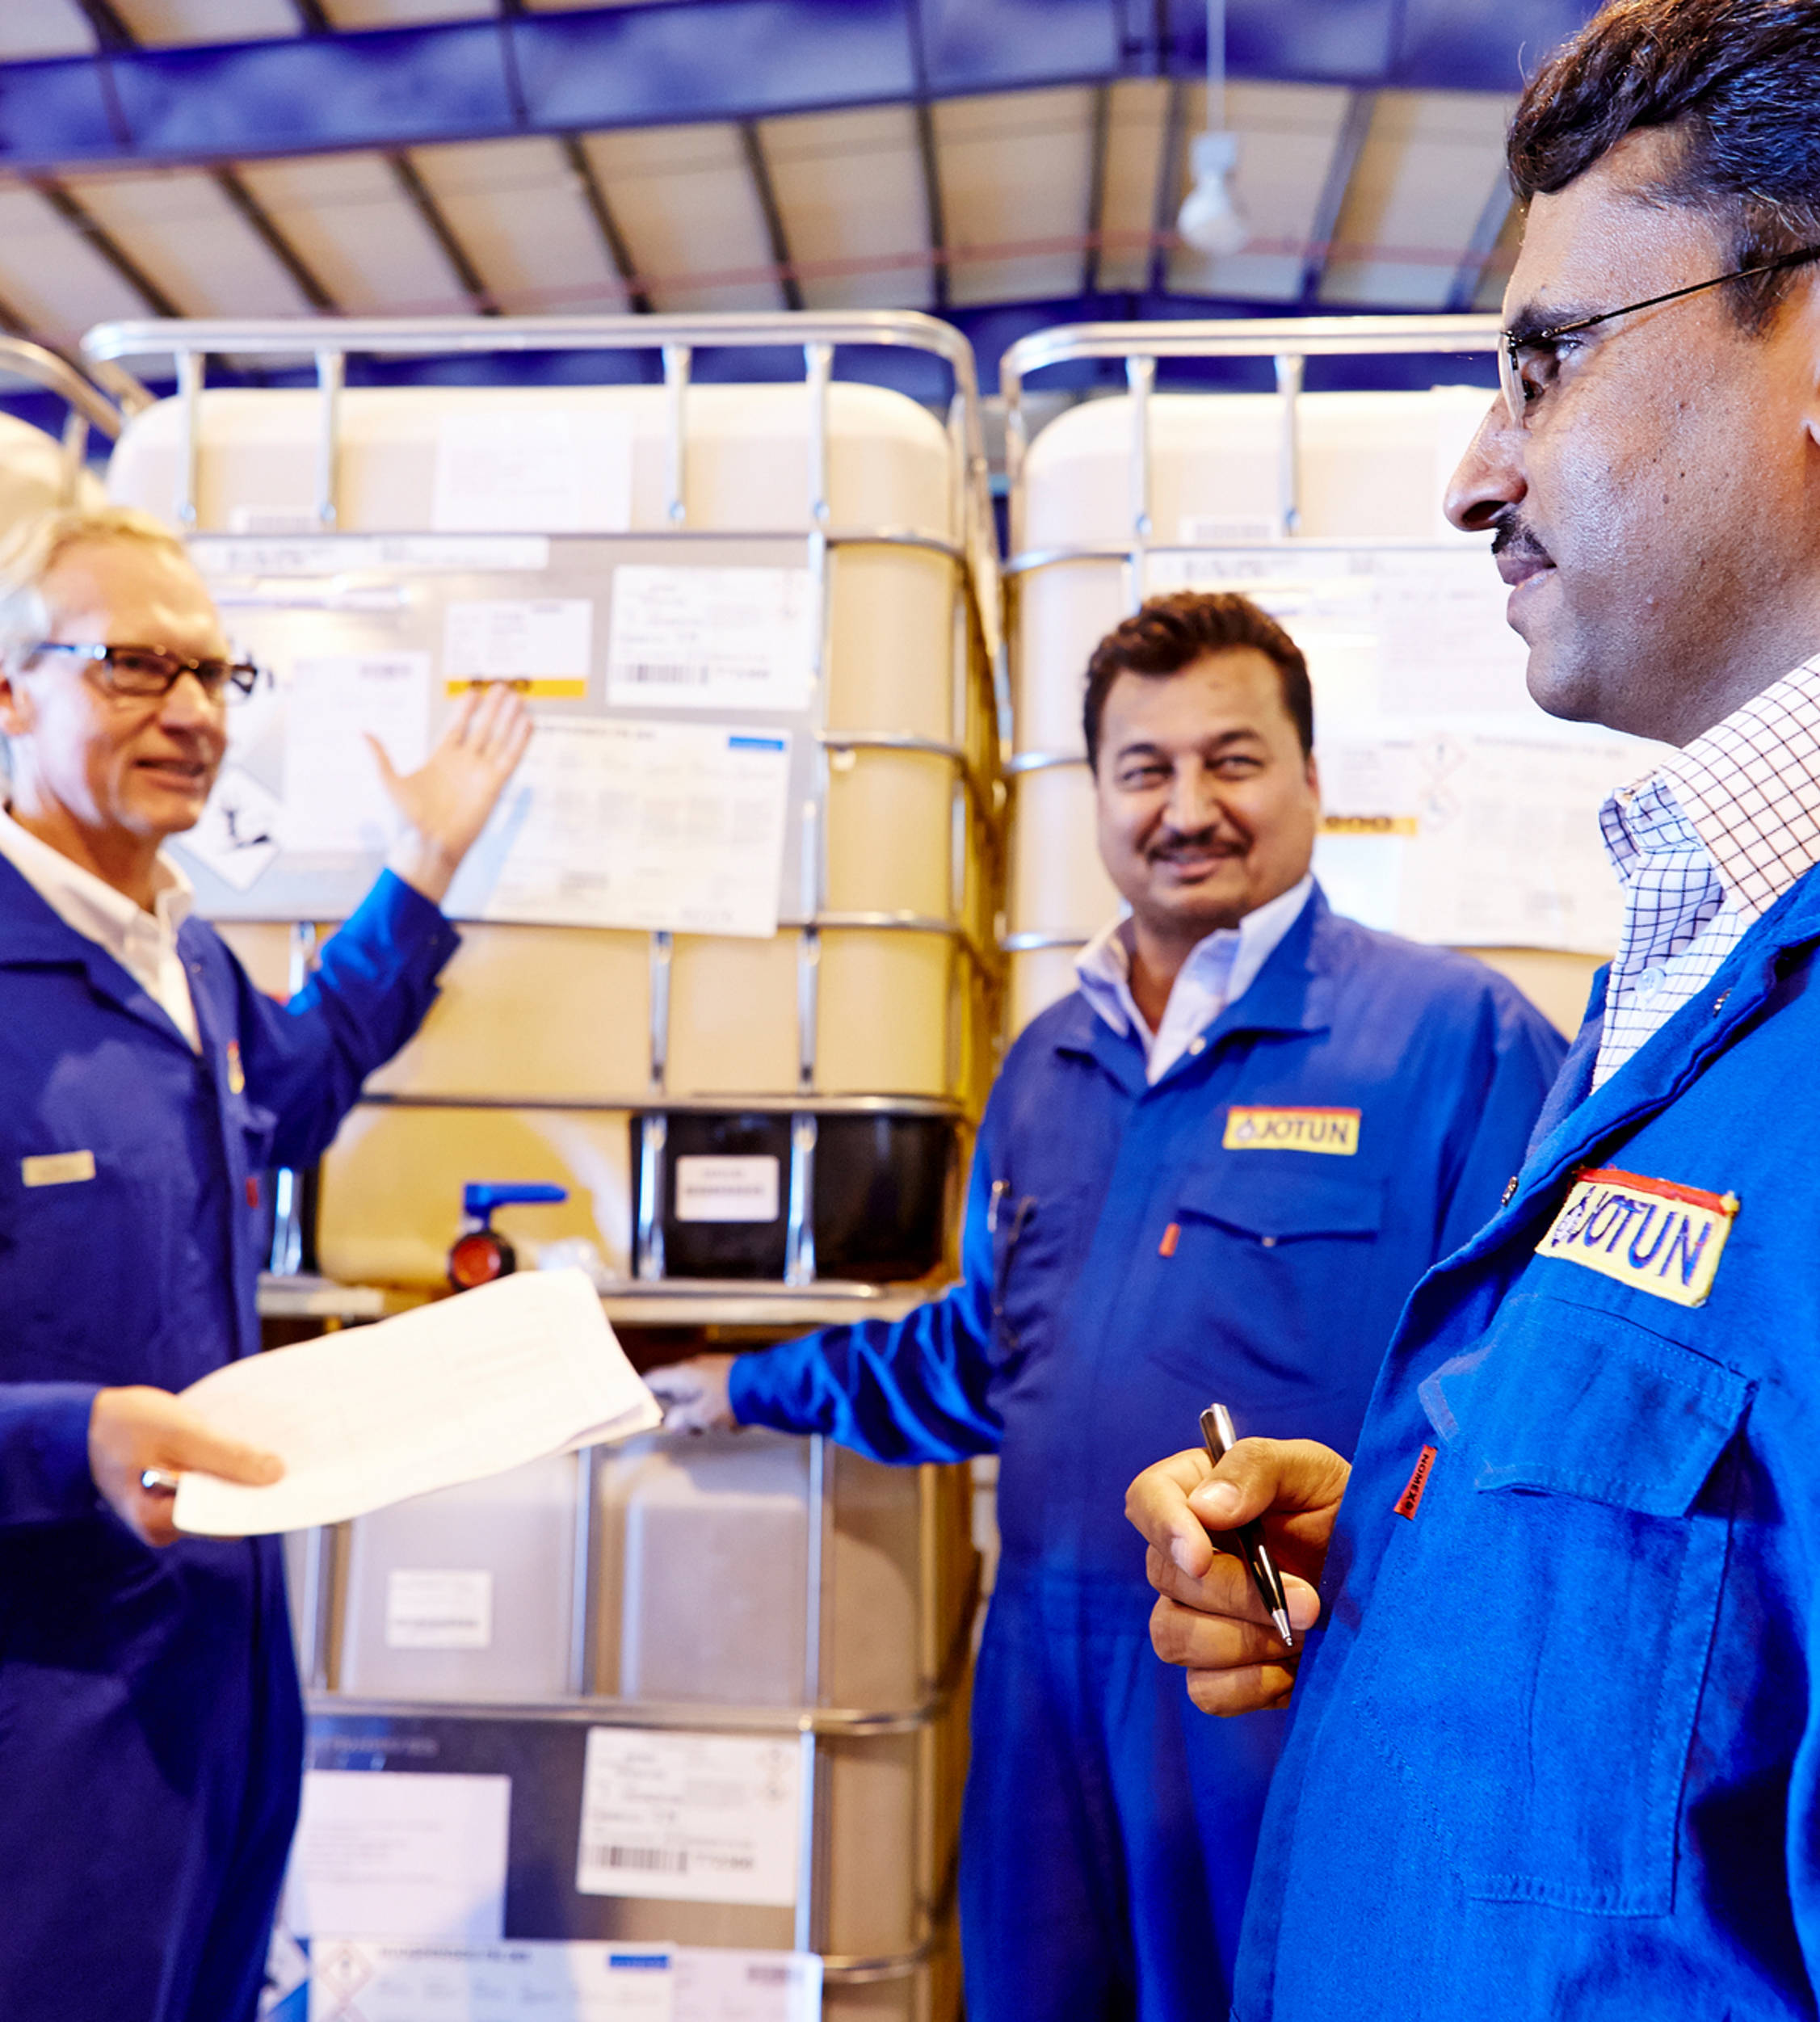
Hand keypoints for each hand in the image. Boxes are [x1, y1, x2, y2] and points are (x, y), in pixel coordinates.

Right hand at [88, 1386, 283, 1546]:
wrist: (83, 1421)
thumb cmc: (125, 1425)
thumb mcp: (182, 1433)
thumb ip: (227, 1456)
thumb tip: (274, 1475)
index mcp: (161, 1521)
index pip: (228, 1522)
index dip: (262, 1501)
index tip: (293, 1480)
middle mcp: (164, 1528)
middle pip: (225, 1513)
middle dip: (252, 1486)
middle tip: (282, 1457)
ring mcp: (166, 1514)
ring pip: (218, 1499)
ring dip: (238, 1474)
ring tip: (260, 1448)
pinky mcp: (169, 1497)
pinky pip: (207, 1488)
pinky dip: (222, 1469)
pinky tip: (236, 1448)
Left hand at [373, 682, 533, 905]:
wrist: (427, 847)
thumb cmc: (407, 820)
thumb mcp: (389, 783)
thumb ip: (380, 757)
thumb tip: (361, 733)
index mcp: (440, 759)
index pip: (457, 727)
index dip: (466, 710)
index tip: (474, 692)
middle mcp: (463, 763)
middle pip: (482, 728)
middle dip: (493, 708)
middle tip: (503, 687)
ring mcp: (480, 773)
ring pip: (499, 739)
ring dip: (509, 719)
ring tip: (519, 698)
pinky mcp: (493, 786)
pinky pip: (510, 759)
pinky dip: (519, 741)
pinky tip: (527, 723)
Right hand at [645, 1354, 738, 1434]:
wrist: (767, 1385)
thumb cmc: (731, 1399)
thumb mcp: (701, 1416)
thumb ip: (681, 1419)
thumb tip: (670, 1422)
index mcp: (682, 1375)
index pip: (652, 1380)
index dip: (641, 1394)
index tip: (639, 1409)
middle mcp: (693, 1369)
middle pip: (674, 1393)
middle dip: (681, 1415)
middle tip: (693, 1429)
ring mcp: (710, 1371)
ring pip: (694, 1396)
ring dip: (701, 1415)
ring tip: (717, 1425)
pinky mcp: (726, 1376)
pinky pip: (711, 1396)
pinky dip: (716, 1410)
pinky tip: (731, 1420)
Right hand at [1126, 1436, 1349, 1715]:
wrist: (1388, 1583)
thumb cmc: (1348, 1512)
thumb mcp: (1315, 1471)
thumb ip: (1258, 1468)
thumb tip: (1205, 1508)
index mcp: (1199, 1491)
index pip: (1146, 1499)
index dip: (1164, 1528)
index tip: (1201, 1556)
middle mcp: (1188, 1555)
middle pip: (1164, 1577)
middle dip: (1235, 1595)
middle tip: (1310, 1601)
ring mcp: (1198, 1616)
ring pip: (1173, 1637)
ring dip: (1242, 1641)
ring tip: (1302, 1632)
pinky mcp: (1221, 1670)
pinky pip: (1205, 1691)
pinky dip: (1250, 1684)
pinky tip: (1293, 1667)